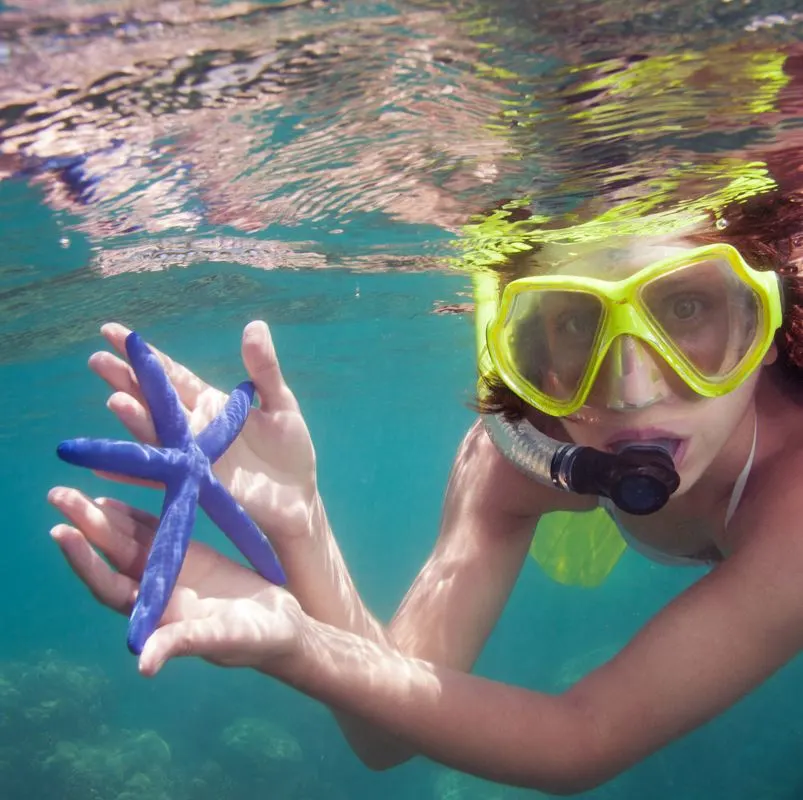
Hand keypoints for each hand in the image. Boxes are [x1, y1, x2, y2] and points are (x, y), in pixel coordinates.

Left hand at [48, 487, 305, 675]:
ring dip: (102, 517)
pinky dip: (132, 515)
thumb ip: (184, 643)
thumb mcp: (221, 639)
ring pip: (128, 540)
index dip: (86, 562)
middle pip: (112, 556)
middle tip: (58, 494)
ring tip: (73, 491)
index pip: (111, 585)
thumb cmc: (253, 639)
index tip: (63, 533)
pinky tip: (112, 499)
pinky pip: (155, 531)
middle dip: (85, 526)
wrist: (281, 626)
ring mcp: (169, 570)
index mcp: (155, 614)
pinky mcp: (188, 554)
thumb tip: (143, 664)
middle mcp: (153, 591)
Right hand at [88, 321, 319, 541]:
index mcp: (211, 404)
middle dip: (126, 379)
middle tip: (97, 359)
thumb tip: (255, 325)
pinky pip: (163, 477)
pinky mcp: (199, 484)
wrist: (298, 498)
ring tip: (117, 401)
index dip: (145, 355)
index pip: (171, 375)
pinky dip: (136, 473)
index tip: (113, 332)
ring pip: (156, 434)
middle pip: (154, 399)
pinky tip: (108, 467)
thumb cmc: (289, 450)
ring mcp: (193, 456)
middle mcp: (193, 428)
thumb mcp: (280, 404)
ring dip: (136, 420)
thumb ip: (264, 369)